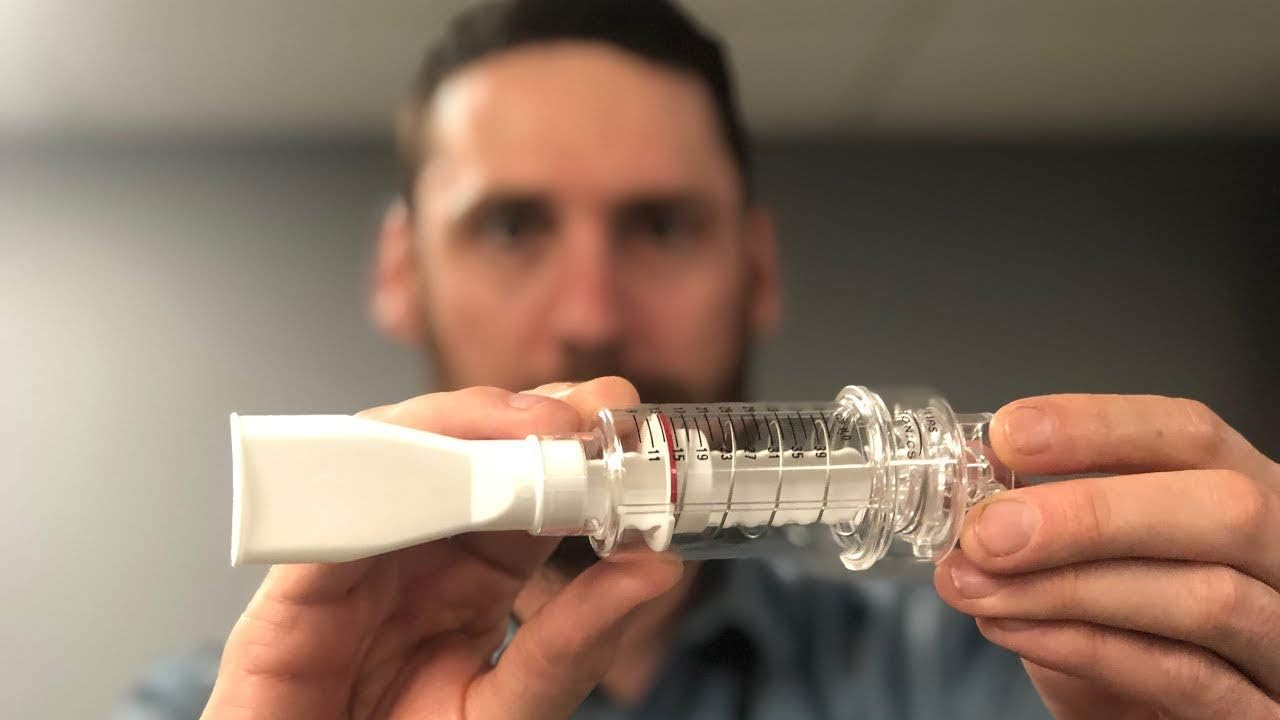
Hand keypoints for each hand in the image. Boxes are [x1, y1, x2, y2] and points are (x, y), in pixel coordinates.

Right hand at [202, 377, 682, 719]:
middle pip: (461, 450)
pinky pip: (327, 521)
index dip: (571, 445)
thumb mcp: (512, 707)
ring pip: (394, 458)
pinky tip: (443, 470)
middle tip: (586, 409)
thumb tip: (656, 570)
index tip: (623, 424)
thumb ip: (575, 644)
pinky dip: (379, 480)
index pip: (524, 484)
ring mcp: (351, 563)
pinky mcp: (289, 594)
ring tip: (532, 430)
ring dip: (464, 428)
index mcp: (471, 573)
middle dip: (524, 415)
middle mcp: (412, 552)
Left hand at [934, 394, 1279, 719]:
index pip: (1193, 436)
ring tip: (978, 587)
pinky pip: (1187, 678)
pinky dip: (1088, 648)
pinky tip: (1015, 630)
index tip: (1009, 434)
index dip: (1099, 427)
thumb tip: (967, 472)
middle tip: (988, 530)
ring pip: (1207, 597)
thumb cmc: (1122, 643)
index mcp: (1242, 503)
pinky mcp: (1263, 716)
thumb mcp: (1079, 569)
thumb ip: (1039, 520)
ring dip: (1069, 588)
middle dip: (1092, 513)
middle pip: (1224, 506)